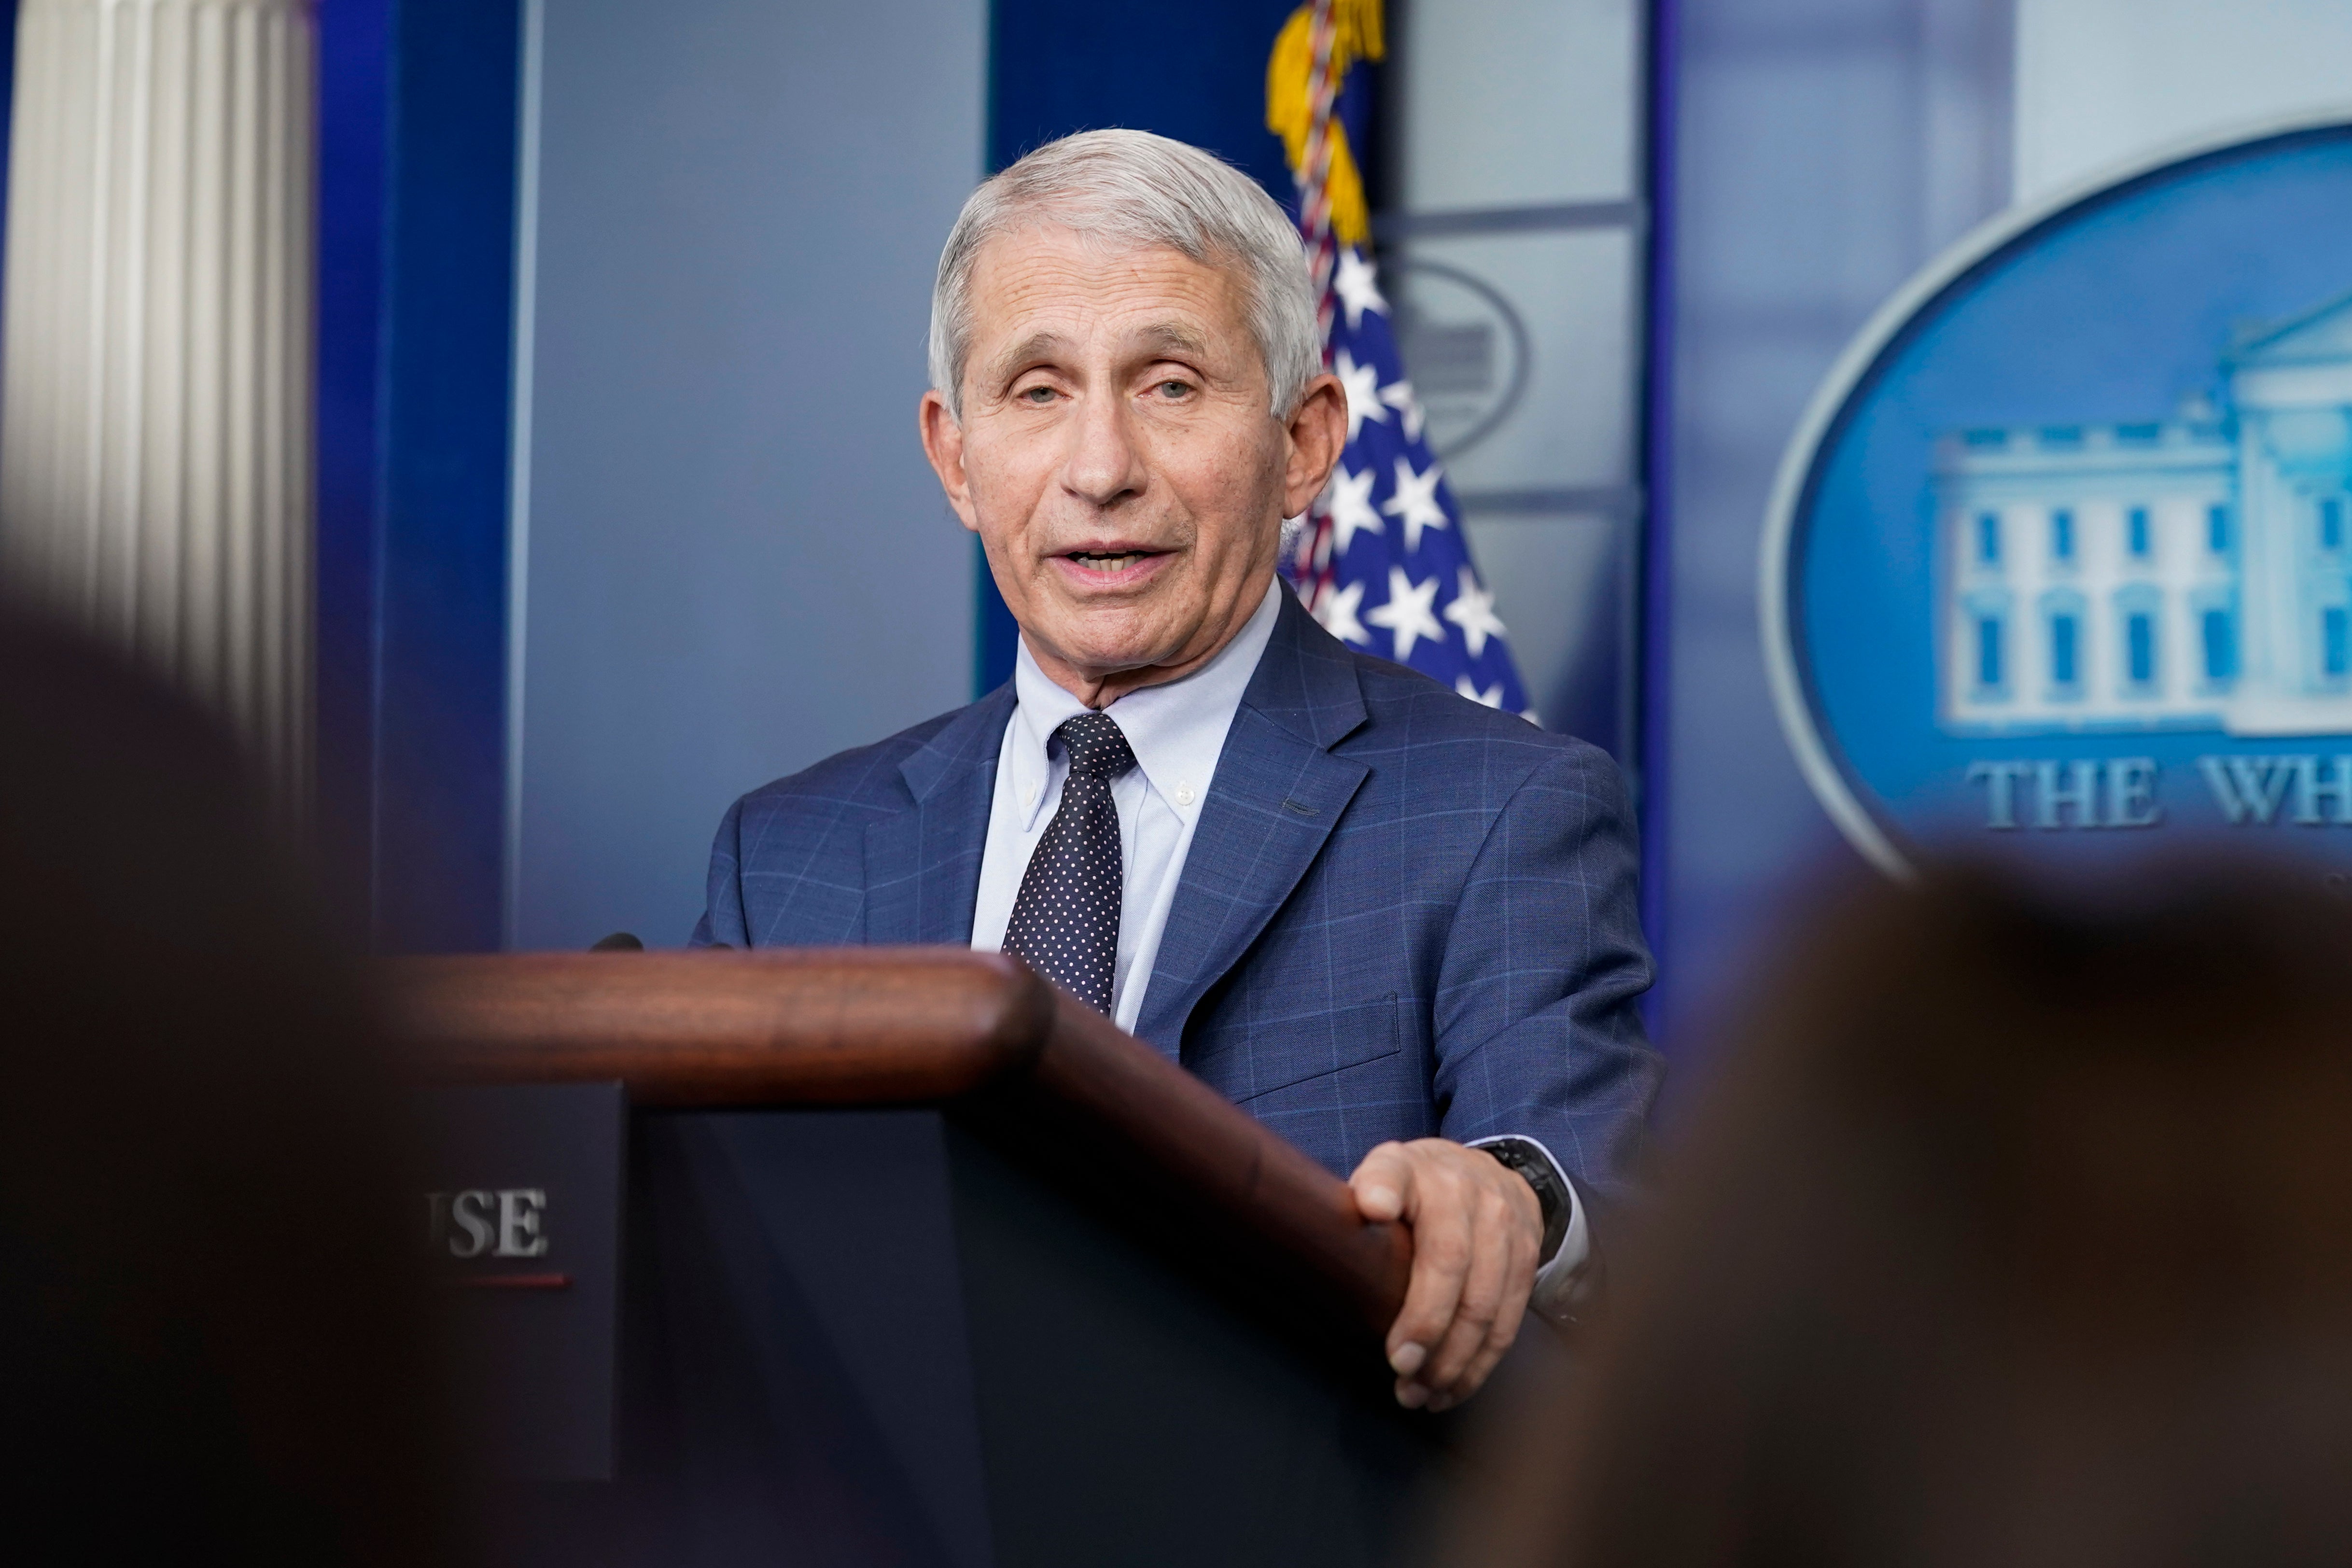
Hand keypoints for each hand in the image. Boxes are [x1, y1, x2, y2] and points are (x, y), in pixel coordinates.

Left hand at [1349, 1137, 1542, 1410]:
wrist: (1481, 1174)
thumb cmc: (1412, 1191)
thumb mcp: (1377, 1179)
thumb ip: (1362, 1199)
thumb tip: (1359, 1219)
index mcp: (1412, 1168)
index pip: (1392, 1174)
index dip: (1382, 1190)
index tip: (1372, 1209)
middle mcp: (1466, 1190)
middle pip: (1451, 1262)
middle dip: (1426, 1323)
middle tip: (1400, 1369)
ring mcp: (1504, 1222)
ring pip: (1485, 1302)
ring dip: (1453, 1360)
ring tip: (1420, 1394)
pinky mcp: (1530, 1255)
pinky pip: (1509, 1320)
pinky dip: (1480, 1363)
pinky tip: (1452, 1389)